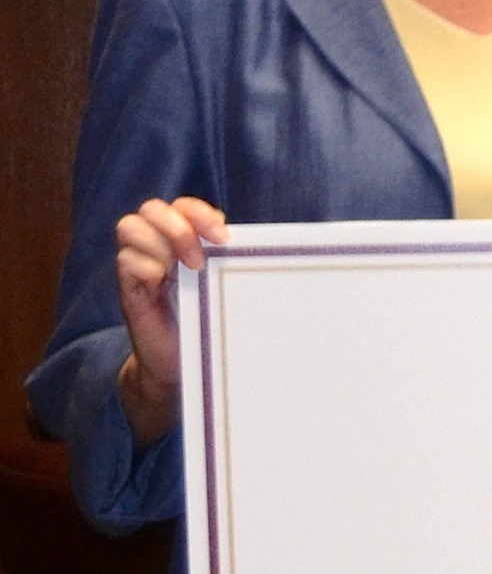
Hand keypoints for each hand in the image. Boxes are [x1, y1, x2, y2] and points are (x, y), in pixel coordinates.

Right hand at [113, 196, 227, 443]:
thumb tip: (284, 251)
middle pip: (152, 209)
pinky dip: (146, 267)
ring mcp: (140, 266)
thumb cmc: (210, 325)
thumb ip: (237, 266)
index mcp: (183, 242)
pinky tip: (163, 284)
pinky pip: (126, 261)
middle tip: (202, 257)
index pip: (182, 206)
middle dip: (179, 225)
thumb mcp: (227, 290)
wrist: (181, 367)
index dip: (199, 212)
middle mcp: (157, 248)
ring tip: (188, 271)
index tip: (224, 236)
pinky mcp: (129, 289)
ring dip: (161, 242)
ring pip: (131, 226)